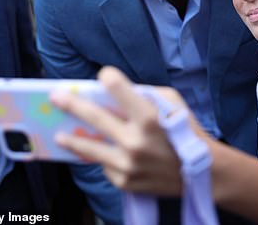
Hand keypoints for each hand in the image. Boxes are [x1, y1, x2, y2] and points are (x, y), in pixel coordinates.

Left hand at [50, 66, 183, 194]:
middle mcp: (135, 142)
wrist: (202, 174)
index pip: (120, 90)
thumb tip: (112, 93)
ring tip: (58, 135)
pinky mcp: (124, 182)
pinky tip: (103, 152)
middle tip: (55, 97)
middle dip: (72, 105)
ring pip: (89, 149)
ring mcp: (127, 165)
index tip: (102, 75)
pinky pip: (106, 165)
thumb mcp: (172, 105)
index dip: (110, 79)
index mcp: (149, 118)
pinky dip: (105, 157)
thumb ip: (144, 96)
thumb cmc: (185, 132)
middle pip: (95, 118)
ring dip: (71, 140)